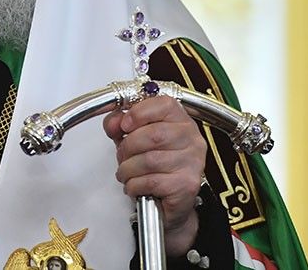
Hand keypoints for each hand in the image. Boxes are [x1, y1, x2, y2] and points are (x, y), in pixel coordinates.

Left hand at [103, 96, 206, 256]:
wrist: (170, 203)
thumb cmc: (155, 167)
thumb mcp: (133, 138)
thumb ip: (119, 124)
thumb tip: (114, 121)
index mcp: (181, 121)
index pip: (164, 104)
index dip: (139, 113)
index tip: (124, 124)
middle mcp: (192, 139)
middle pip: (153, 134)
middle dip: (128, 146)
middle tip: (123, 155)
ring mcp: (192, 162)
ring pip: (150, 160)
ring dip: (128, 169)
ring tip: (127, 173)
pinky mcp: (187, 185)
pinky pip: (152, 181)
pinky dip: (135, 185)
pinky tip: (135, 185)